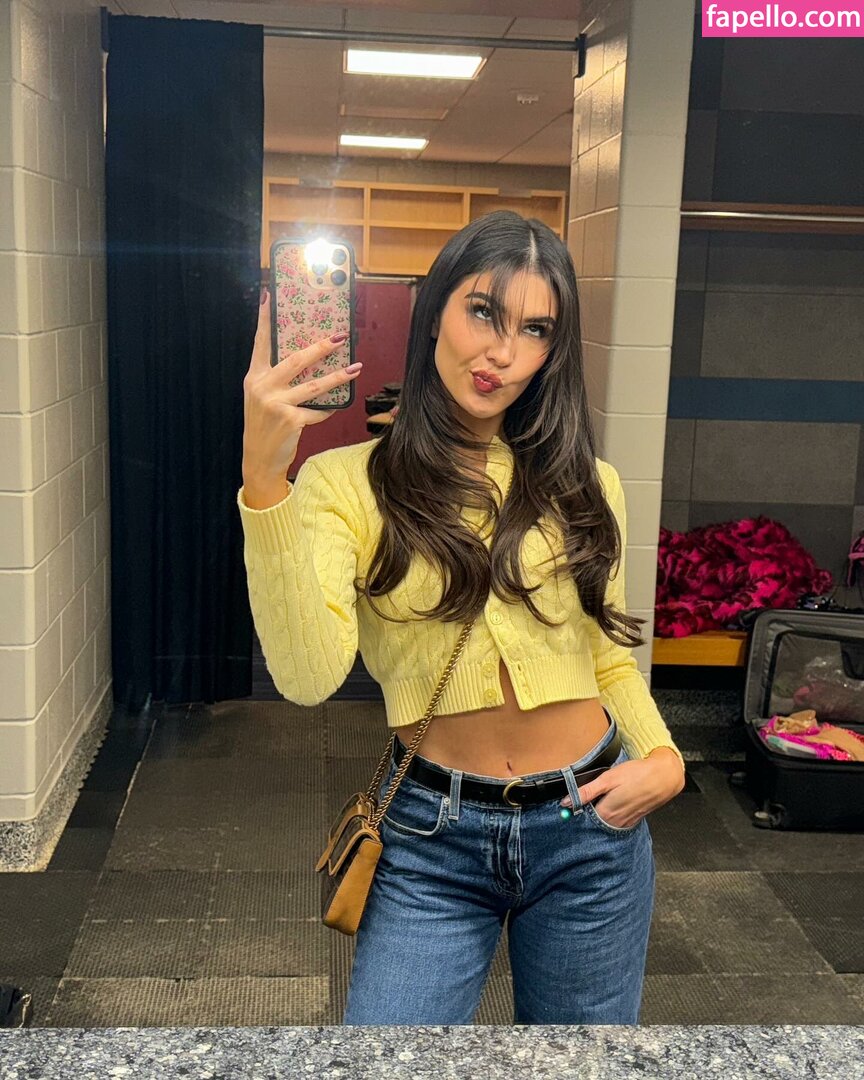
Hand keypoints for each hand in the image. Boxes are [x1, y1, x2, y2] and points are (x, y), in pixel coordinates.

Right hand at [242, 289, 362, 480]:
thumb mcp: (262, 398)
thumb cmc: (264, 425)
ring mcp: (276, 404)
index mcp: (254, 377)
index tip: (270, 296)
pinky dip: (328, 409)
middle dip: (321, 347)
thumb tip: (305, 358)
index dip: (265, 320)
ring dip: (337, 376)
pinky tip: (337, 405)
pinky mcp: (290, 420)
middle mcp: (262, 387)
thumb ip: (276, 379)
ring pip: (313, 385)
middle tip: (340, 337)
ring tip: (355, 368)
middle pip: (296, 360)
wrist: (258, 459)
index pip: (260, 343)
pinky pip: (317, 410)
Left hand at [559, 748, 684, 828]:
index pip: (582, 818)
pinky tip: (610, 805)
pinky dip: (610, 817)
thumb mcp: (608, 778)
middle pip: (593, 823)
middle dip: (585, 815)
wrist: (663, 777)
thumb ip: (587, 791)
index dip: (574, 811)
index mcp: (607, 812)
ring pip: (605, 824)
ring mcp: (626, 822)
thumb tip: (566, 801)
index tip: (568, 804)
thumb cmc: (636, 775)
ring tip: (596, 802)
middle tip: (580, 802)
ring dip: (597, 816)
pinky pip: (616, 823)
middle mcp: (616, 822)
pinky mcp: (633, 820)